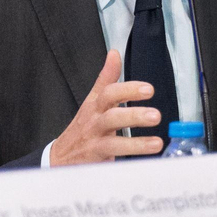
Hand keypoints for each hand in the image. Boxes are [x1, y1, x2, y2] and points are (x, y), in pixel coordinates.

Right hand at [48, 49, 163, 164]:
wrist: (60, 157)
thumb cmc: (81, 128)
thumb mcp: (91, 100)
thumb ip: (105, 79)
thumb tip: (114, 54)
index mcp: (95, 106)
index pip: (108, 93)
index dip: (128, 90)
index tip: (148, 89)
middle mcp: (94, 123)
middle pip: (111, 117)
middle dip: (133, 115)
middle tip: (155, 115)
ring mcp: (94, 143)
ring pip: (113, 142)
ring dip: (136, 143)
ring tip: (156, 142)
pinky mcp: (96, 161)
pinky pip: (113, 162)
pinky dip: (129, 159)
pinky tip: (146, 157)